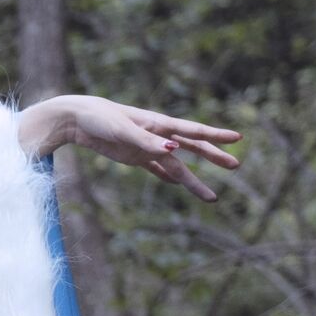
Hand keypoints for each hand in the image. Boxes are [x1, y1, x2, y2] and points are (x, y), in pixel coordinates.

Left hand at [19, 94, 241, 201]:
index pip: (194, 130)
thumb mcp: (122, 130)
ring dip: (193, 181)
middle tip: (236, 166)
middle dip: (213, 157)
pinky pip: (155, 169)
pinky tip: (178, 185)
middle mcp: (158, 135)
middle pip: (192, 148)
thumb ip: (148, 140)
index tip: (238, 138)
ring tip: (211, 197)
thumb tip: (174, 148)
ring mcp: (147, 147)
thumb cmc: (99, 119)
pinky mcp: (134, 157)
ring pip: (176, 166)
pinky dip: (167, 177)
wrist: (77, 119)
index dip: (216, 135)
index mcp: (159, 124)